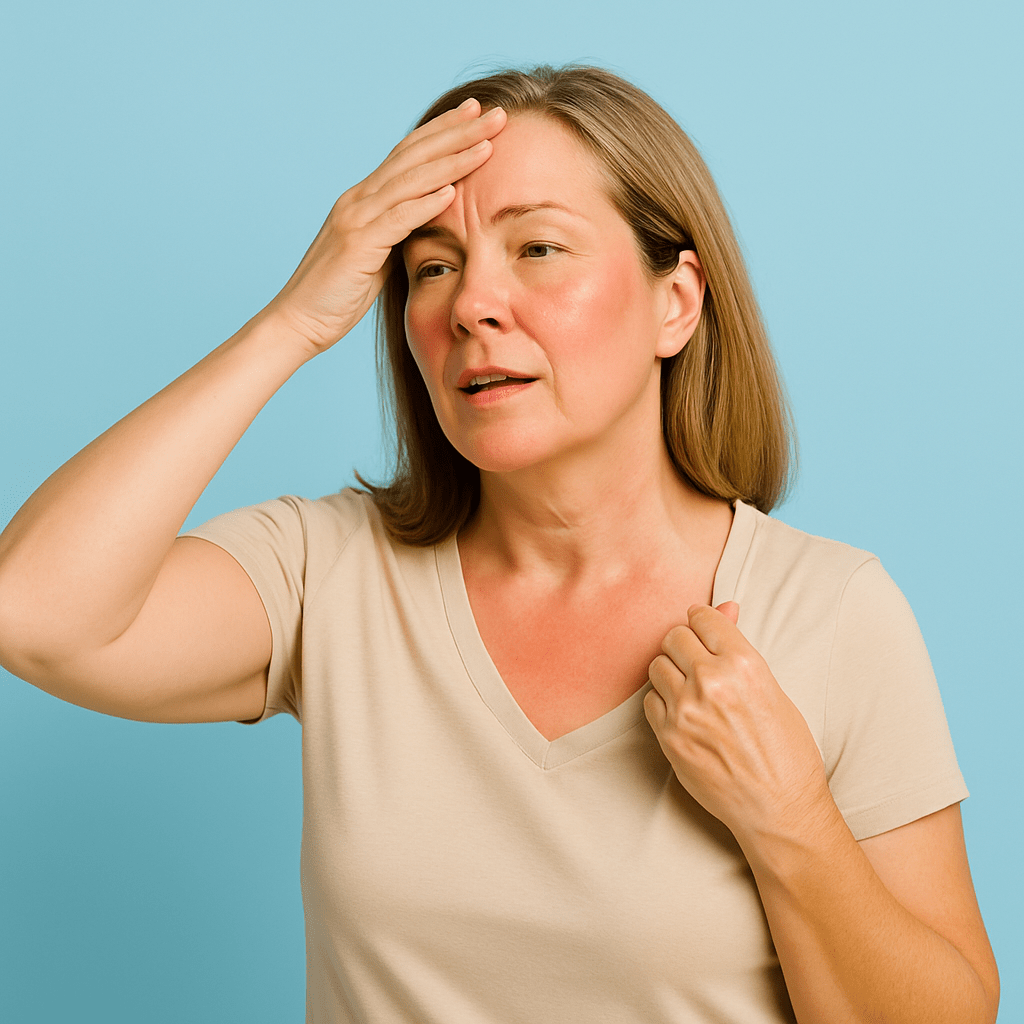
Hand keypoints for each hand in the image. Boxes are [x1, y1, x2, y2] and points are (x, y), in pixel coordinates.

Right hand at [264, 98, 506, 354]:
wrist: (298, 322)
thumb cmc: (337, 296)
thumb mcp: (376, 258)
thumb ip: (397, 234)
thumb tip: (427, 224)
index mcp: (364, 199)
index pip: (409, 154)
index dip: (443, 131)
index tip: (476, 114)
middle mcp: (359, 199)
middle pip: (414, 154)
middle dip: (457, 132)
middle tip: (496, 112)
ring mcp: (355, 219)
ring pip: (410, 180)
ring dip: (450, 160)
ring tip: (486, 143)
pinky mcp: (356, 245)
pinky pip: (395, 219)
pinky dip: (423, 203)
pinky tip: (451, 192)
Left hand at [644, 602, 833, 849]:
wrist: (779, 808)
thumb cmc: (786, 751)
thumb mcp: (772, 690)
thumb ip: (740, 650)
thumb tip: (724, 608)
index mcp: (744, 665)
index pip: (704, 618)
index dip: (701, 620)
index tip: (699, 625)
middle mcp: (712, 681)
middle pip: (675, 637)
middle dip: (683, 643)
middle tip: (694, 658)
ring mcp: (686, 709)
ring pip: (658, 665)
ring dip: (670, 670)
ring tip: (689, 686)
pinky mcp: (669, 736)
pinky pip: (650, 700)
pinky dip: (662, 701)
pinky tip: (682, 712)